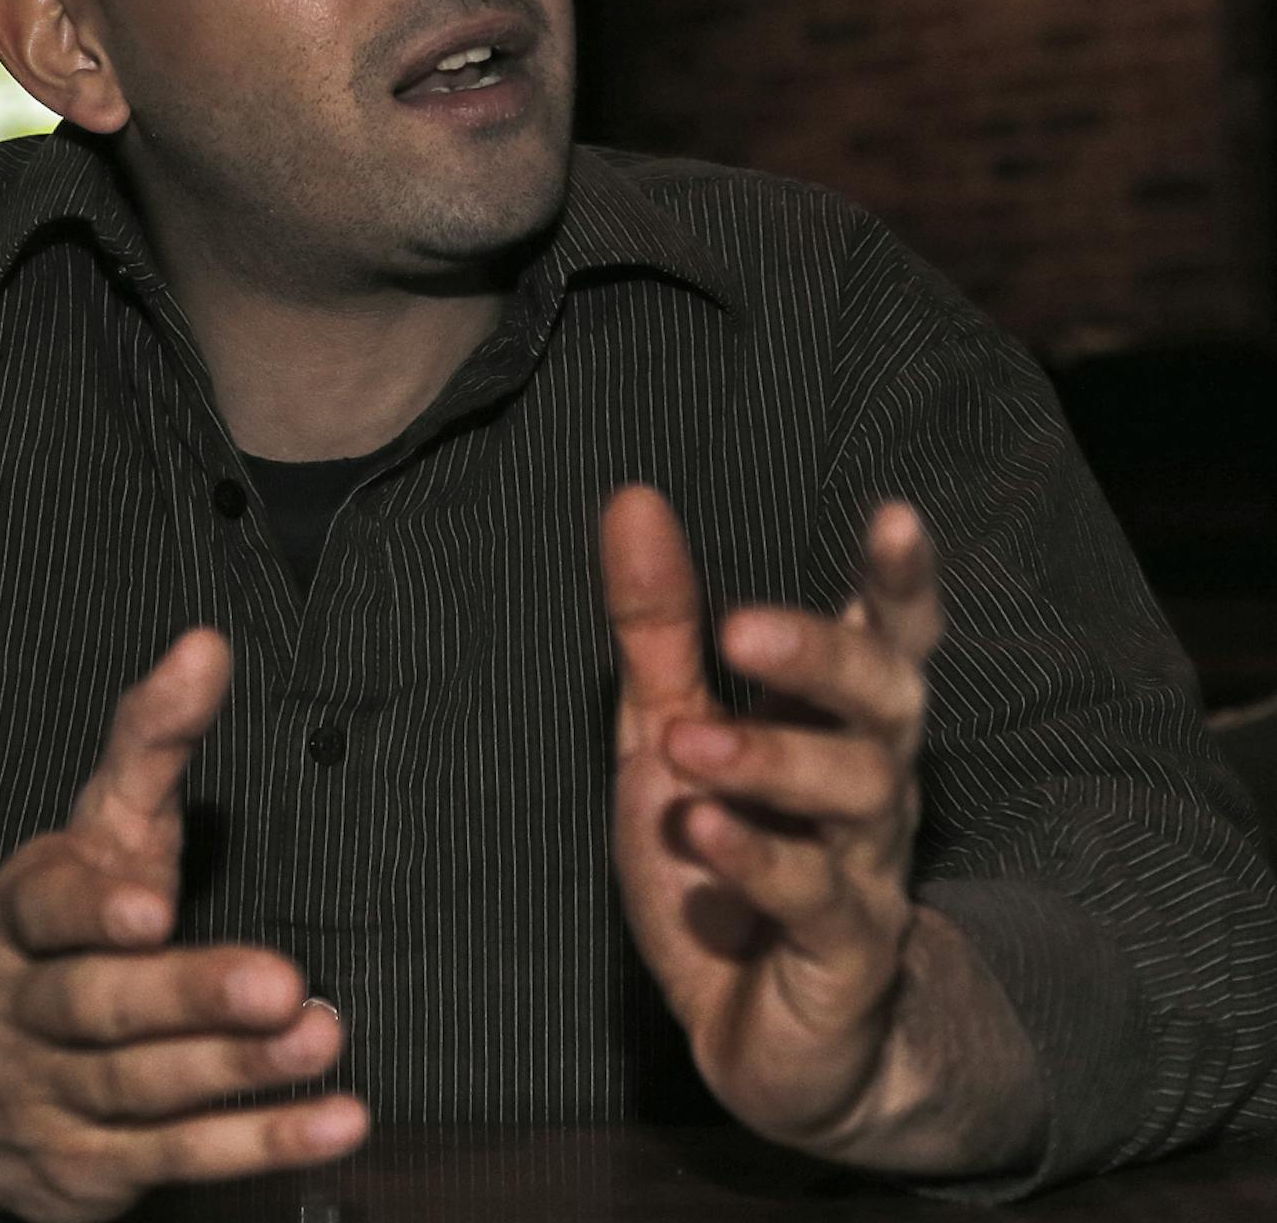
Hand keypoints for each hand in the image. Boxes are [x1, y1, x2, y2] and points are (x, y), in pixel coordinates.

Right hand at [0, 630, 367, 1220]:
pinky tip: (335, 1118)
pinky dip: (261, 1145)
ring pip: (145, 1090)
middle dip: (191, 994)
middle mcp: (25, 1010)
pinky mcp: (92, 1172)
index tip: (153, 904)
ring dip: (238, 1069)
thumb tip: (207, 643)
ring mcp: (52, 1099)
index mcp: (20, 917)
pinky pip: (180, 1160)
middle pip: (102, 1007)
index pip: (45, 910)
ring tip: (319, 1034)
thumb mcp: (98, 829)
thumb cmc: (63, 929)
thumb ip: (151, 740)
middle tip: (280, 982)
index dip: (95, 911)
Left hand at [600, 486, 942, 1157]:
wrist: (759, 1037)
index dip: (900, 582)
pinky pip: (820, 900)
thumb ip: (658, 624)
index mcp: (835, 725)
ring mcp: (866, 872)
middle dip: (825, 657)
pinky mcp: (846, 957)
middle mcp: (870, 787)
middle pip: (886, 703)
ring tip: (687, 743)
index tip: (894, 517)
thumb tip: (634, 497)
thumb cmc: (720, 859)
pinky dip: (760, 860)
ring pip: (860, 795)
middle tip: (745, 627)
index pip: (885, 640)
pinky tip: (702, 831)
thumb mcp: (668, 727)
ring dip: (771, 759)